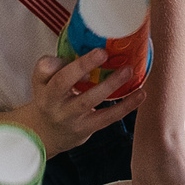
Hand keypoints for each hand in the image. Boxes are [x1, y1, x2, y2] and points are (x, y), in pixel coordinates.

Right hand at [13, 50, 142, 156]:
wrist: (47, 134)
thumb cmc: (51, 98)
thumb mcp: (44, 81)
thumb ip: (58, 65)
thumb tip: (86, 51)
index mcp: (43, 86)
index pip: (44, 69)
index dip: (56, 60)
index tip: (75, 49)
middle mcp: (52, 102)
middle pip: (62, 83)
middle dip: (81, 66)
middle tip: (103, 52)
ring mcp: (69, 117)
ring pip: (88, 100)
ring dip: (110, 85)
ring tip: (128, 71)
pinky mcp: (86, 128)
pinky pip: (107, 117)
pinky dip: (125, 106)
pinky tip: (140, 94)